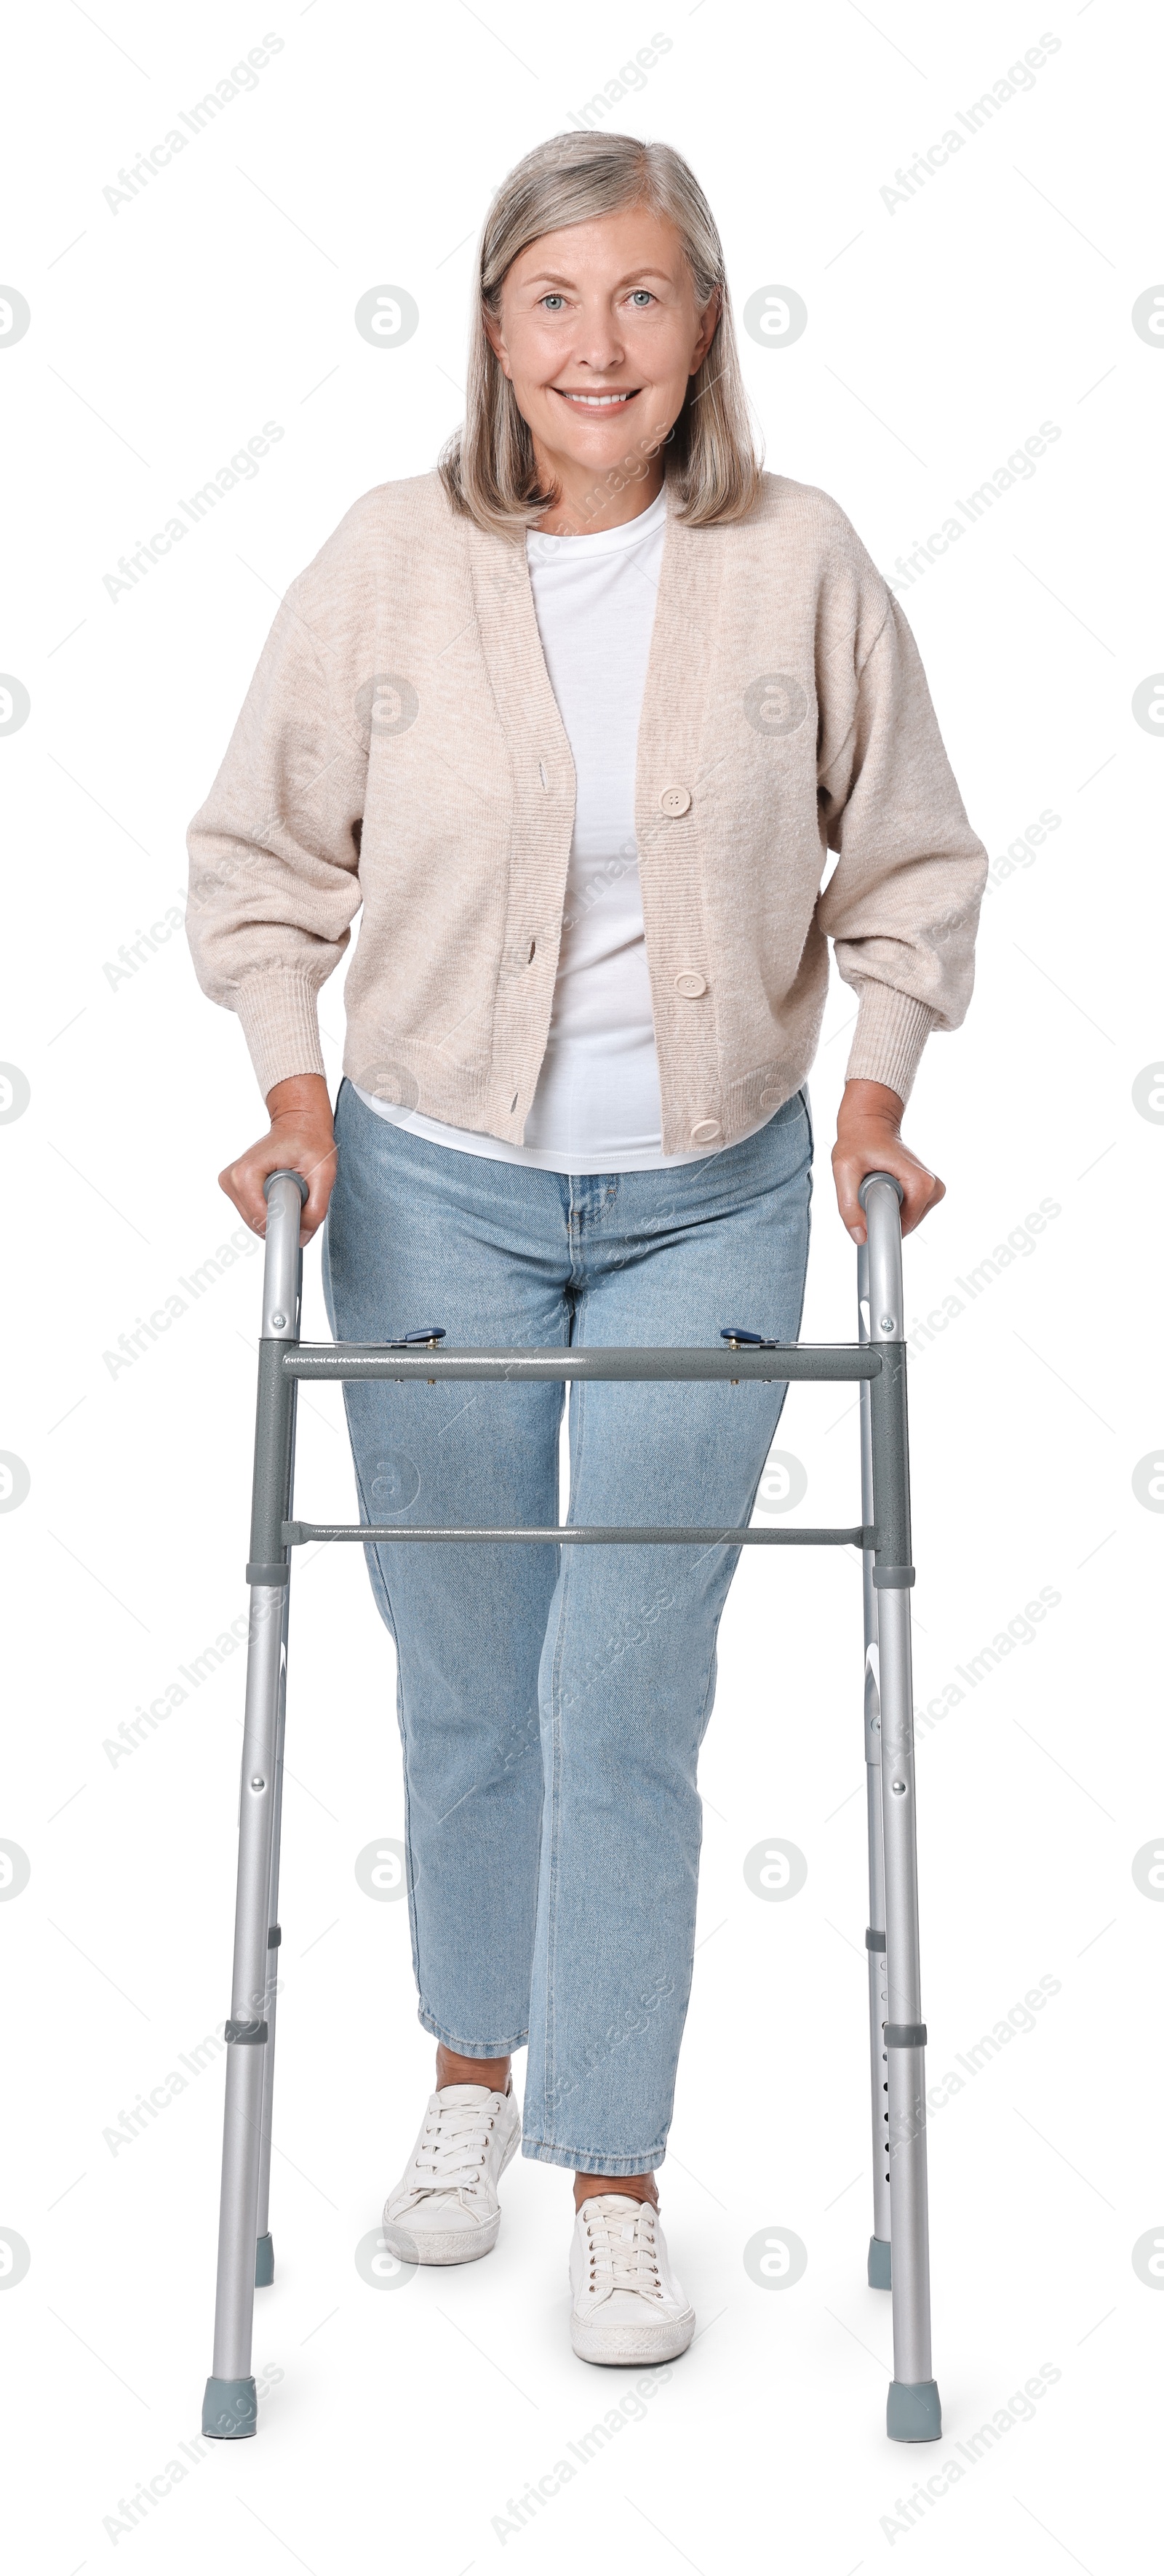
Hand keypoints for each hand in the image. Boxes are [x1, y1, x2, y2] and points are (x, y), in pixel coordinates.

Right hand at [219, 1074, 336, 1244]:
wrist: (298, 1122)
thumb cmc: (310, 1140)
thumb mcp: (324, 1173)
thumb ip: (316, 1208)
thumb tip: (302, 1237)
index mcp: (246, 1174)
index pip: (262, 1220)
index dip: (286, 1224)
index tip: (301, 1215)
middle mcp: (232, 1179)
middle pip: (258, 1224)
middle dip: (282, 1218)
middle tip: (299, 1195)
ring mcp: (230, 1184)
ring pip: (255, 1222)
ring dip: (277, 1214)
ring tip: (290, 1189)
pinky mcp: (233, 1188)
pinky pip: (253, 1214)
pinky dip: (270, 1210)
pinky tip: (280, 1191)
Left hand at [831, 1078, 944, 1243]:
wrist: (871, 1123)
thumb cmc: (858, 1141)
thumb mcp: (844, 1171)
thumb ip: (849, 1206)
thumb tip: (860, 1237)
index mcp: (920, 1183)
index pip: (903, 1226)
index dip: (880, 1226)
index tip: (865, 1213)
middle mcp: (933, 1187)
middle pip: (905, 1225)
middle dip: (882, 1215)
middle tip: (867, 1190)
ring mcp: (934, 1190)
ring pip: (906, 1221)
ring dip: (887, 1209)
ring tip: (876, 1185)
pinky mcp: (929, 1192)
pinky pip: (909, 1214)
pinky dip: (893, 1206)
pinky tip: (885, 1187)